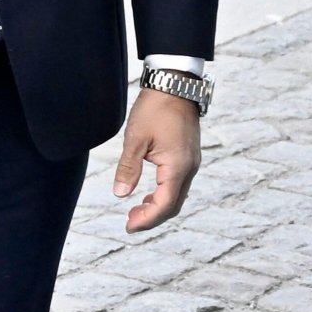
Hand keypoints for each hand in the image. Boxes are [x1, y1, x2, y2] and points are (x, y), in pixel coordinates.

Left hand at [113, 88, 200, 231]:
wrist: (175, 85)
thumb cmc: (155, 109)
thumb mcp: (135, 139)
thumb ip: (128, 168)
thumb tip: (120, 194)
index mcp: (177, 167)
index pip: (164, 205)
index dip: (146, 220)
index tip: (128, 227)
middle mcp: (189, 169)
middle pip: (173, 206)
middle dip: (152, 218)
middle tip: (129, 222)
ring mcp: (191, 163)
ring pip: (177, 196)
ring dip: (158, 207)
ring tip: (135, 211)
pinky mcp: (189, 157)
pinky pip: (178, 185)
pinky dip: (164, 195)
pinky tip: (148, 194)